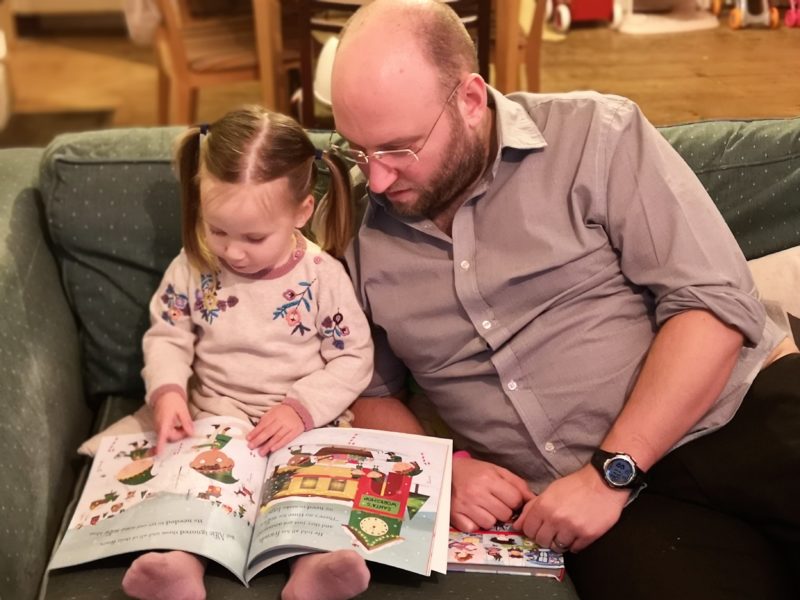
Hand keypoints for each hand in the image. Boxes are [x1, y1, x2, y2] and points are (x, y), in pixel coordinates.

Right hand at [152, 391, 193, 454]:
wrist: (165, 392)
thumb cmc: (174, 400)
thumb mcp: (182, 410)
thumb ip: (186, 422)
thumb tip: (191, 433)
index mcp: (164, 423)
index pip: (162, 436)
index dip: (161, 446)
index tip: (159, 455)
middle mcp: (159, 426)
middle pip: (169, 438)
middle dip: (179, 435)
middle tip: (188, 428)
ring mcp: (158, 425)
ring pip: (168, 435)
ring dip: (177, 433)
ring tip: (184, 425)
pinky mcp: (159, 424)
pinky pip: (166, 431)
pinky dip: (173, 430)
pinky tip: (179, 425)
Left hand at [247, 404, 303, 455]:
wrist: (300, 410)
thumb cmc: (283, 412)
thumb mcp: (273, 412)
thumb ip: (265, 420)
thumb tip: (255, 431)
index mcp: (274, 414)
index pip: (263, 424)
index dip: (255, 432)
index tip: (248, 439)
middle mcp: (282, 420)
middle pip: (269, 431)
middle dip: (259, 440)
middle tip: (251, 447)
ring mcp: (289, 425)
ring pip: (277, 436)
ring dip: (268, 445)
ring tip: (261, 453)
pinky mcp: (296, 431)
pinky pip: (287, 439)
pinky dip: (279, 444)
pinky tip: (272, 449)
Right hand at [451, 456, 534, 531]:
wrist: (446, 471)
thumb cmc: (474, 471)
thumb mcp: (496, 470)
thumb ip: (516, 484)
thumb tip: (533, 499)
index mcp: (489, 479)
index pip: (515, 500)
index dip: (514, 500)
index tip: (507, 497)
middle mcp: (477, 493)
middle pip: (505, 514)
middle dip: (503, 510)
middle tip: (494, 502)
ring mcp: (465, 505)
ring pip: (490, 523)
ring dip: (489, 518)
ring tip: (482, 507)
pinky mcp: (455, 515)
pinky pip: (473, 528)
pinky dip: (474, 524)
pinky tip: (472, 513)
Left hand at [513, 464, 628, 552]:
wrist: (603, 483)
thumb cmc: (576, 485)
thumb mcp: (550, 491)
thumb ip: (532, 507)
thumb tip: (518, 524)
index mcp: (543, 506)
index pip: (527, 529)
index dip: (532, 531)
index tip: (537, 529)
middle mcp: (555, 518)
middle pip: (541, 541)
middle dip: (545, 538)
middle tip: (552, 532)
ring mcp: (572, 528)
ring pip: (557, 547)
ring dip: (560, 542)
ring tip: (566, 532)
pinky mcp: (587, 535)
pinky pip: (574, 549)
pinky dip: (574, 544)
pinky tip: (577, 534)